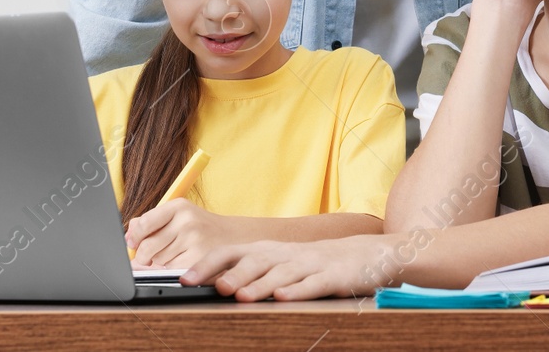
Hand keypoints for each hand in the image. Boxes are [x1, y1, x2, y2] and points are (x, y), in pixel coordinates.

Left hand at [125, 199, 234, 268]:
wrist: (232, 236)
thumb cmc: (199, 227)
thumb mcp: (178, 216)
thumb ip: (151, 221)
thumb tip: (128, 237)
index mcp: (179, 206)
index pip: (144, 223)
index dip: (134, 237)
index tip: (133, 243)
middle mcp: (187, 221)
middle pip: (148, 246)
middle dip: (143, 255)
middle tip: (150, 255)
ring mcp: (194, 241)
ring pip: (158, 261)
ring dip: (158, 263)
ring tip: (173, 255)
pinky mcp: (199, 260)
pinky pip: (170, 271)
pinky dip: (169, 271)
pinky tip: (179, 263)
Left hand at [181, 233, 399, 300]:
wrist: (362, 255)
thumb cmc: (312, 263)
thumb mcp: (278, 263)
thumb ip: (249, 272)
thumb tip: (209, 283)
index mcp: (267, 251)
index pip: (231, 252)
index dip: (208, 264)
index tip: (185, 278)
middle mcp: (284, 255)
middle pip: (254, 261)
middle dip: (233, 274)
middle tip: (215, 287)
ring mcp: (308, 265)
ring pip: (280, 274)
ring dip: (260, 284)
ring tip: (242, 296)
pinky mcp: (331, 277)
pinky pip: (312, 285)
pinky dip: (297, 291)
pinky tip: (283, 298)